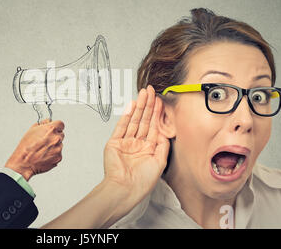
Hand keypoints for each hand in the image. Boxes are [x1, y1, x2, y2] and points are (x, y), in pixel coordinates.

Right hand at [5, 119, 64, 180]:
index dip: (57, 127)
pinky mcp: (59, 157)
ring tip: (43, 149)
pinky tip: (45, 155)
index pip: (61, 124)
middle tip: (45, 141)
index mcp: (51, 129)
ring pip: (60, 144)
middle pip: (61, 134)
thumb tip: (48, 121)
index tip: (54, 129)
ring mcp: (59, 148)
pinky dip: (53, 154)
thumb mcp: (32, 130)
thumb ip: (42, 123)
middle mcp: (56, 138)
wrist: (24, 162)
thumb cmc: (26, 146)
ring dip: (54, 146)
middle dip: (55, 136)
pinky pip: (58, 153)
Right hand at [103, 85, 169, 213]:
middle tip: (151, 91)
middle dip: (148, 105)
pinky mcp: (114, 143)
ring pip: (134, 120)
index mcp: (148, 149)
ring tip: (143, 94)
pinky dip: (126, 115)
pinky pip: (121, 126)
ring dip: (139, 107)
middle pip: (144, 120)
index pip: (154, 126)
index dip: (157, 113)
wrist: (124, 189)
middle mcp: (137, 144)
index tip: (160, 101)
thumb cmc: (141, 182)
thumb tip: (165, 132)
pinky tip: (131, 106)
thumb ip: (163, 146)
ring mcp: (125, 143)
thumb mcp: (160, 163)